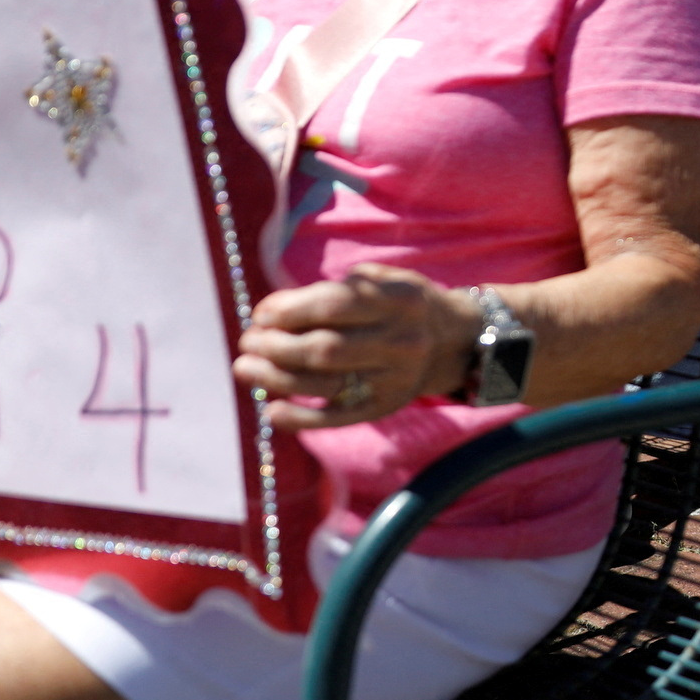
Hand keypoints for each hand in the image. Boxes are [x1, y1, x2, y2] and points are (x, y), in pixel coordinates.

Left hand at [234, 264, 479, 430]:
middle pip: (324, 348)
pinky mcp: (384, 407)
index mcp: (400, 301)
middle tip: (249, 341)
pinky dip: (300, 419)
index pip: (334, 306)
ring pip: (324, 383)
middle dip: (275, 345)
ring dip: (275, 378)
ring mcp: (393, 378)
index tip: (262, 313)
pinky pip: (337, 418)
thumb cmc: (403, 305)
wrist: (454, 341)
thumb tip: (276, 310)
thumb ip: (338, 289)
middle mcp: (400, 341)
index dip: (289, 310)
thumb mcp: (385, 280)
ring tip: (245, 368)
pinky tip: (272, 411)